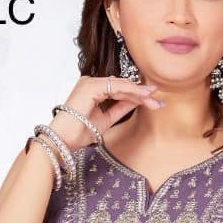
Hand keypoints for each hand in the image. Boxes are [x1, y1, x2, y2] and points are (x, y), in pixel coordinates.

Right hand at [44, 75, 162, 153]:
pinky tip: (142, 96)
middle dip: (141, 94)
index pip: (118, 91)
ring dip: (138, 93)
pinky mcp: (91, 85)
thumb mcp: (106, 120)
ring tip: (153, 99)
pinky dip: (130, 91)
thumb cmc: (78, 133)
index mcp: (92, 90)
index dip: (137, 97)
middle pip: (121, 86)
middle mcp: (90, 82)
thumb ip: (120, 108)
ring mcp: (90, 82)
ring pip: (120, 85)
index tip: (153, 103)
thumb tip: (138, 101)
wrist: (63, 140)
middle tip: (158, 101)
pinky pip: (115, 86)